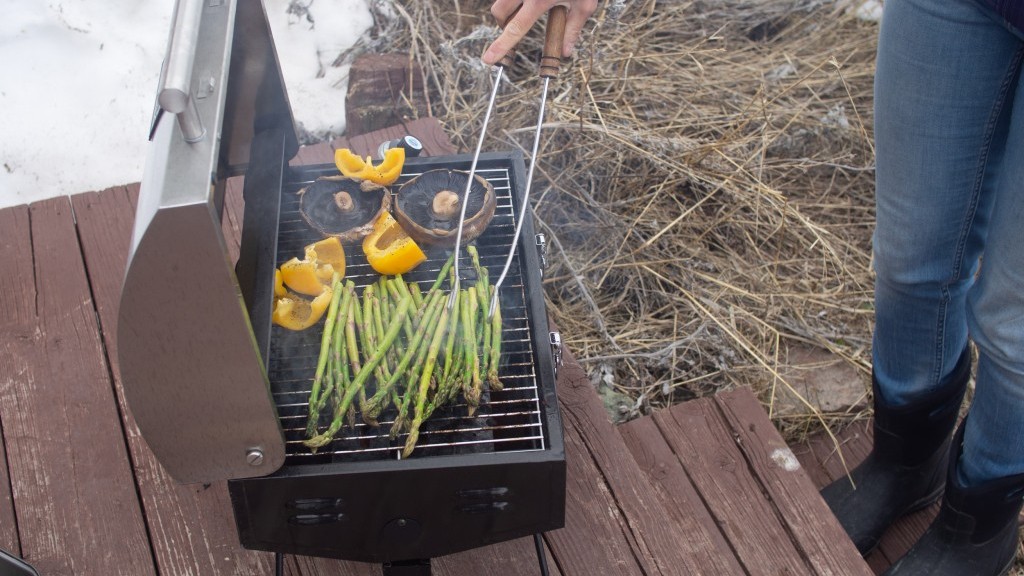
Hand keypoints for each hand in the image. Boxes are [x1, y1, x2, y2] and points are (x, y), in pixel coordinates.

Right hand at [482, 0, 597, 65]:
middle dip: (503, 23)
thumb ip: (572, 28)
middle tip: (516, 26)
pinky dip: (515, 0)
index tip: (488, 59)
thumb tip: (565, 52)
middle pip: (499, 12)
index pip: (515, 29)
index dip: (501, 46)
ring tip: (529, 5)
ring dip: (508, 7)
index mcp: (539, 0)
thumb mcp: (585, 5)